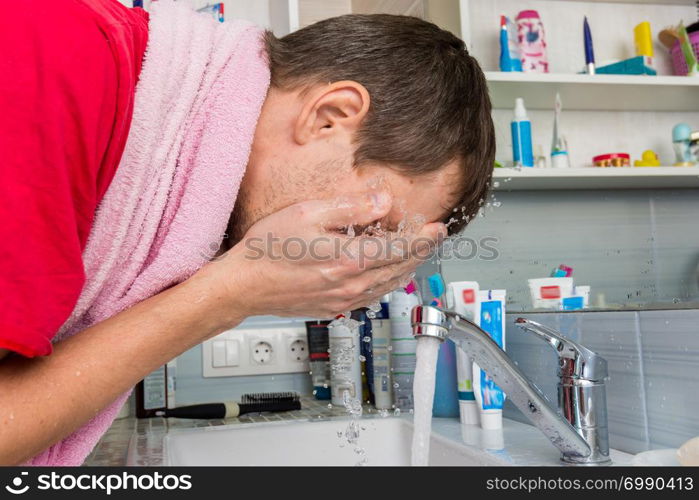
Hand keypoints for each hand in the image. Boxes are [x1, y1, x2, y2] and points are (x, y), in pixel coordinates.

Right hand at [205, 190, 445, 321]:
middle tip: (434, 238)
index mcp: (348, 259)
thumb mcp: (308, 213)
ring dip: (408, 268)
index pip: (400, 248)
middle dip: (422, 252)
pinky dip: (388, 284)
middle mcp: (350, 284)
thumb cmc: (267, 249)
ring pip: (389, 285)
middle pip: (400, 268)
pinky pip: (373, 297)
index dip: (423, 238)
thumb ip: (350, 208)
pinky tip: (387, 276)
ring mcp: (343, 300)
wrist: (244, 286)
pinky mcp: (334, 308)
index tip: (438, 228)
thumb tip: (383, 202)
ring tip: (416, 254)